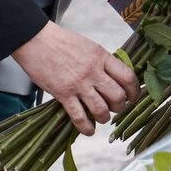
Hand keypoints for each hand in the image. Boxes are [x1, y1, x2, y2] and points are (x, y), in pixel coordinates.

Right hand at [12, 23, 139, 135]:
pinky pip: (79, 117)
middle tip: (116, 108)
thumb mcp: (89, 46)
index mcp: (102, 56)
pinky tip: (88, 130)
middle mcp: (93, 71)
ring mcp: (78, 84)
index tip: (133, 97)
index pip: (128, 77)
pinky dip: (86, 127)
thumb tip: (115, 78)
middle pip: (117, 96)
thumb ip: (103, 62)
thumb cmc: (62, 42)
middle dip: (120, 107)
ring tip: (102, 117)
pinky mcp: (63, 94)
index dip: (135, 91)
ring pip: (101, 109)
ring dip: (104, 118)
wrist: (36, 40)